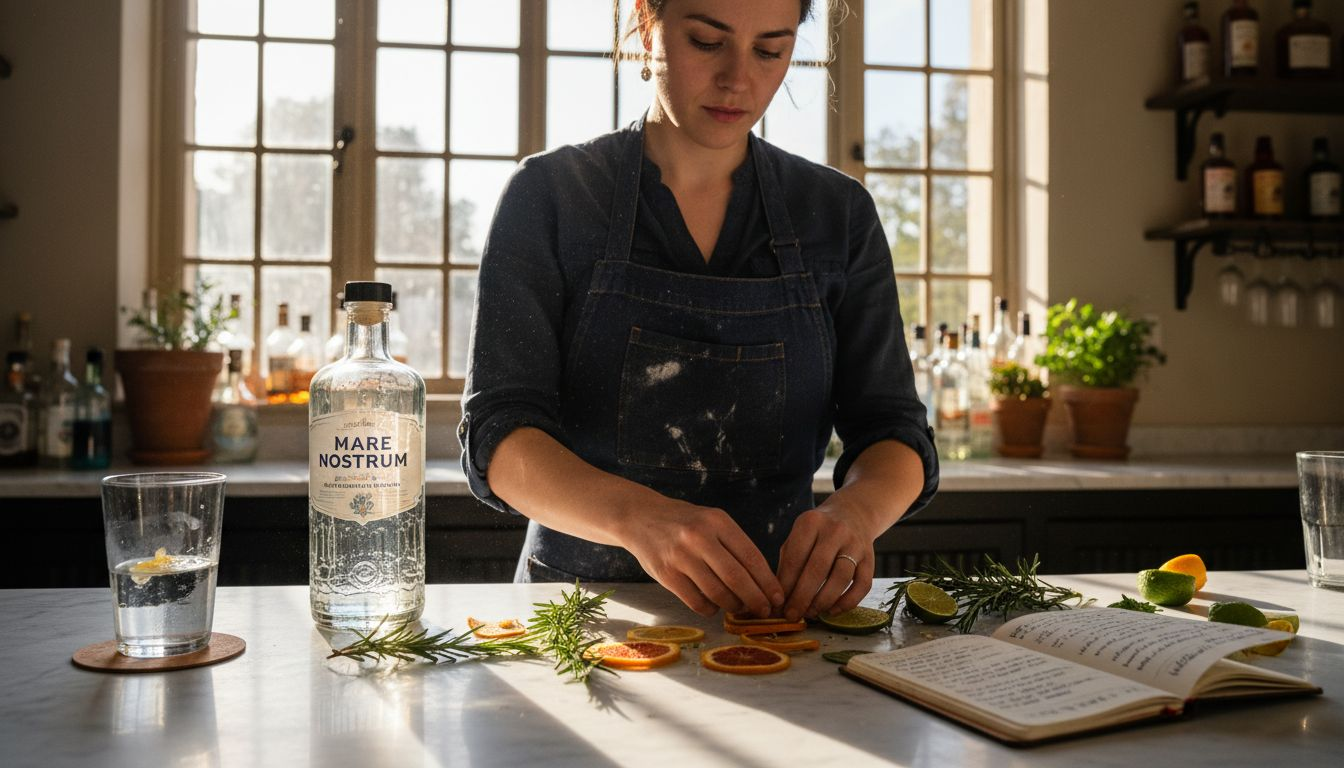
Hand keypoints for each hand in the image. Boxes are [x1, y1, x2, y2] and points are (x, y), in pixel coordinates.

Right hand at [620, 500, 783, 617]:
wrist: (640, 517)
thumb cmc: (685, 523)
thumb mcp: (712, 521)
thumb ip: (734, 546)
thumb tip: (762, 583)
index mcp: (717, 521)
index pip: (751, 556)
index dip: (768, 581)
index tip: (777, 596)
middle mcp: (699, 537)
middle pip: (737, 578)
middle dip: (756, 599)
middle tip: (765, 610)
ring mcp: (680, 556)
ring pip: (718, 593)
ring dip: (734, 606)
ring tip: (739, 607)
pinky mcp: (666, 574)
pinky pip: (696, 602)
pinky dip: (711, 609)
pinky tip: (714, 605)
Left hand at [776, 504, 874, 622]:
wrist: (853, 514)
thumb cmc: (818, 532)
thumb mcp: (798, 536)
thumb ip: (788, 564)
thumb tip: (778, 599)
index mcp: (811, 522)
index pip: (795, 558)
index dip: (785, 585)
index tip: (778, 605)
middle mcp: (835, 531)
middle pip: (817, 569)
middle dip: (802, 597)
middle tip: (792, 615)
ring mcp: (855, 544)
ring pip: (841, 578)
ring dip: (823, 601)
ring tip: (810, 613)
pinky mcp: (870, 558)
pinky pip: (862, 585)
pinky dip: (847, 602)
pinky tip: (832, 610)